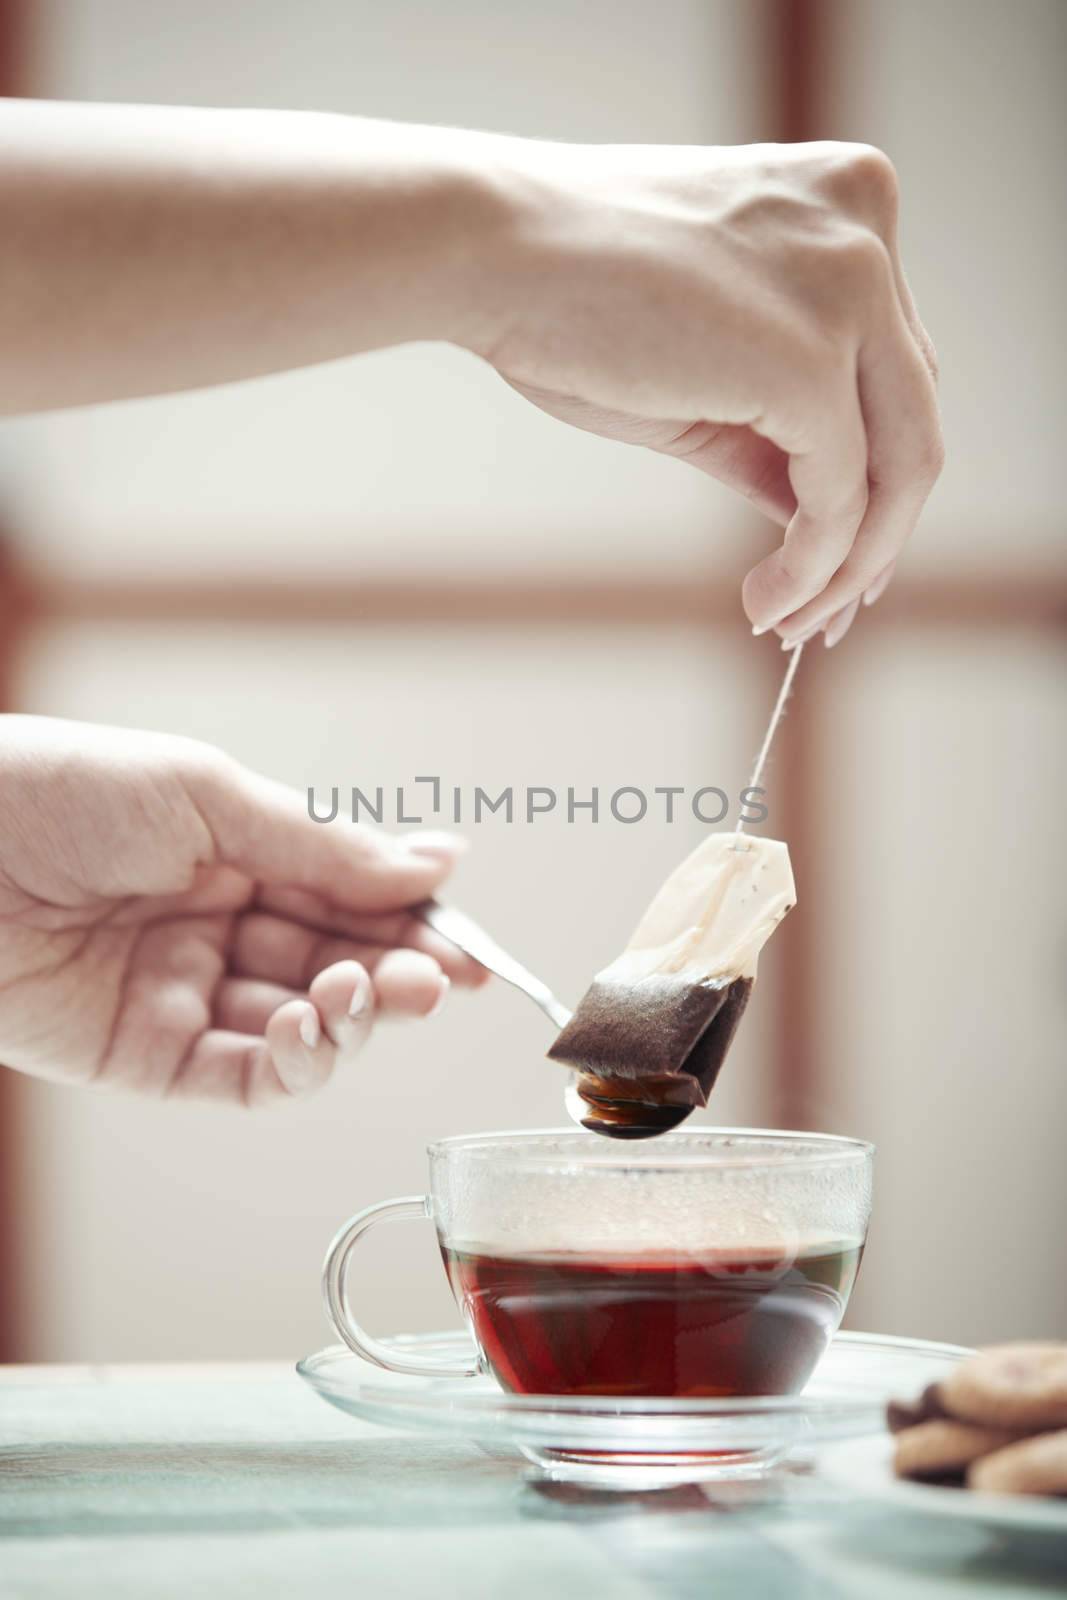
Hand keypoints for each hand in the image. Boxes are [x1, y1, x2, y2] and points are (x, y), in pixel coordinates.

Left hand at [0, 717, 484, 1103]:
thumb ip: (320, 845)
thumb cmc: (56, 789)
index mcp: (232, 851)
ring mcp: (183, 993)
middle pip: (335, 963)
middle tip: (446, 978)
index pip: (345, 895)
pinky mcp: (144, 1057)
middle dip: (396, 972)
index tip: (468, 939)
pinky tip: (312, 1024)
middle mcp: (215, 925)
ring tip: (369, 990)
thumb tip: (435, 862)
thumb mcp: (204, 795)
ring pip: (301, 1026)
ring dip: (352, 1016)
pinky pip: (241, 1077)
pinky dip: (292, 1062)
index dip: (410, 919)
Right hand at [477, 140, 941, 644]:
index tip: (833, 552)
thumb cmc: (567, 293)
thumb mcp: (703, 357)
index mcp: (845, 201)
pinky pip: (839, 498)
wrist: (489, 249)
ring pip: (900, 464)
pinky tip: (764, 604)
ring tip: (788, 623)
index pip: (892, 365)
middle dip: (875, 532)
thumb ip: (773, 424)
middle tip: (823, 612)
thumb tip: (817, 523)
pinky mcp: (812, 362)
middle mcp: (868, 228)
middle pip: (912, 416)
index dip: (872, 470)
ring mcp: (851, 291)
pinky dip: (813, 567)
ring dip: (848, 566)